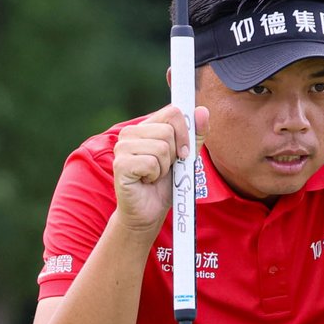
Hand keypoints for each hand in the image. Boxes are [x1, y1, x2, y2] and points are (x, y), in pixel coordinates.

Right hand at [111, 104, 209, 235]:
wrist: (149, 212)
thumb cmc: (166, 185)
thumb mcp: (187, 158)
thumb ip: (195, 136)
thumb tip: (203, 111)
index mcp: (146, 126)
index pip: (172, 113)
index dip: (185, 133)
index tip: (184, 152)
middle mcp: (130, 133)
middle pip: (168, 131)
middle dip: (174, 155)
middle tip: (164, 168)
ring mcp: (122, 147)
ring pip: (161, 148)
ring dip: (165, 168)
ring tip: (154, 176)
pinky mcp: (120, 164)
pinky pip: (151, 163)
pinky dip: (155, 176)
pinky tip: (146, 181)